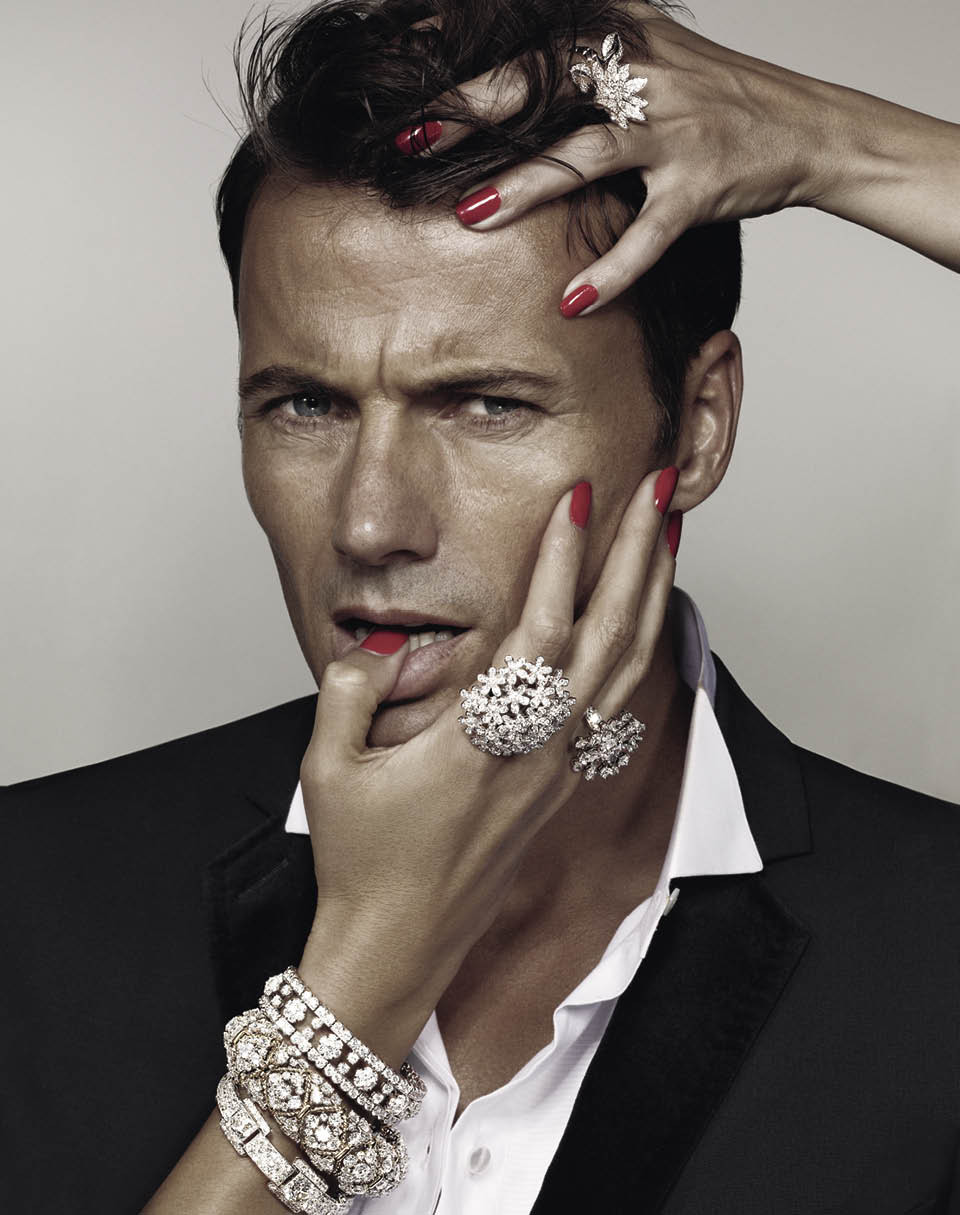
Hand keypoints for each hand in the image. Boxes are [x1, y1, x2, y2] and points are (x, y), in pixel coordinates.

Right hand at [298, 470, 677, 1056]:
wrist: (399, 945)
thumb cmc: (364, 862)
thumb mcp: (329, 767)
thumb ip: (355, 686)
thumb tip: (390, 639)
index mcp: (484, 739)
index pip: (539, 629)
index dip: (561, 559)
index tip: (578, 497)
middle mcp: (538, 751)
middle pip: (610, 637)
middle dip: (638, 556)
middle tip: (659, 490)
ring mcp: (558, 771)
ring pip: (626, 670)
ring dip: (651, 597)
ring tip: (667, 538)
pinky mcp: (560, 786)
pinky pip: (614, 706)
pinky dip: (637, 652)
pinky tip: (642, 625)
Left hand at [429, 2, 836, 310]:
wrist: (809, 126)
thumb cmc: (715, 96)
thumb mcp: (652, 51)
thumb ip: (585, 54)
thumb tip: (507, 62)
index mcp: (625, 35)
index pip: (533, 34)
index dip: (465, 50)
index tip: (402, 62)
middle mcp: (647, 75)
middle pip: (546, 85)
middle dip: (472, 112)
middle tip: (408, 140)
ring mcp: (676, 131)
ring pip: (589, 155)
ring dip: (527, 186)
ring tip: (469, 217)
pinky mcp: (702, 188)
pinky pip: (650, 234)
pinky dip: (612, 270)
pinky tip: (572, 301)